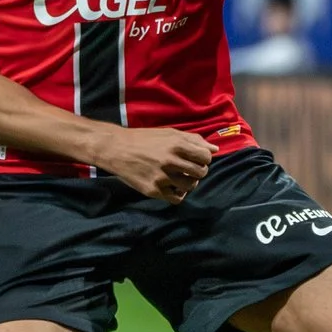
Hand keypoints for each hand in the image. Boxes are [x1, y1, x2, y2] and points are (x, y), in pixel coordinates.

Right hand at [92, 126, 215, 202]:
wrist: (116, 149)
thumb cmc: (144, 139)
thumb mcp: (169, 133)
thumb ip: (193, 140)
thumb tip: (214, 149)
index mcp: (176, 144)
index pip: (205, 157)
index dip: (204, 159)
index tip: (196, 159)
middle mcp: (170, 161)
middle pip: (200, 172)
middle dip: (198, 171)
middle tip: (189, 169)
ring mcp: (162, 177)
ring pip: (190, 186)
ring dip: (189, 183)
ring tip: (181, 178)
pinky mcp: (153, 190)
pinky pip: (176, 198)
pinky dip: (178, 194)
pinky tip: (173, 188)